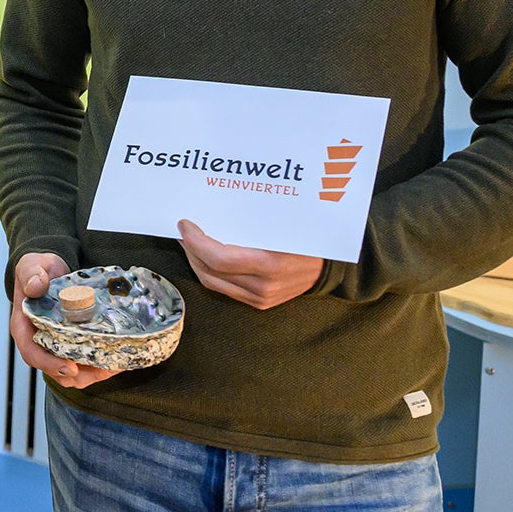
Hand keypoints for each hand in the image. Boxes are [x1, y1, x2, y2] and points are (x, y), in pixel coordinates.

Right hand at [9, 252, 119, 390]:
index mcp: (24, 327)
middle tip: (102, 369)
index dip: (50, 365)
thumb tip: (35, 287)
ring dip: (91, 374)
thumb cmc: (38, 270)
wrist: (50, 271)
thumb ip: (32, 275)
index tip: (70, 367)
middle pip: (55, 369)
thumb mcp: (32, 266)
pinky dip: (97, 366)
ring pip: (70, 372)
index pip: (32, 353)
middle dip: (79, 374)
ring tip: (113, 366)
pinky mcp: (69, 345)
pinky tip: (114, 359)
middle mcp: (38, 341)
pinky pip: (81, 364)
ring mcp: (54, 346)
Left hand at [177, 219, 322, 309]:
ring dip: (196, 261)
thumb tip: (213, 208)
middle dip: (190, 250)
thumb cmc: (306, 239)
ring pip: (212, 282)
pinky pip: (224, 288)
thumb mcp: (282, 224)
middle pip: (210, 272)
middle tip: (182, 231)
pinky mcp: (258, 303)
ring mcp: (260, 298)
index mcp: (270, 263)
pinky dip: (209, 271)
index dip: (196, 242)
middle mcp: (263, 286)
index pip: (219, 258)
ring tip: (189, 242)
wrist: (330, 268)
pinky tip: (204, 256)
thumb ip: (248, 222)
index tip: (185, 225)